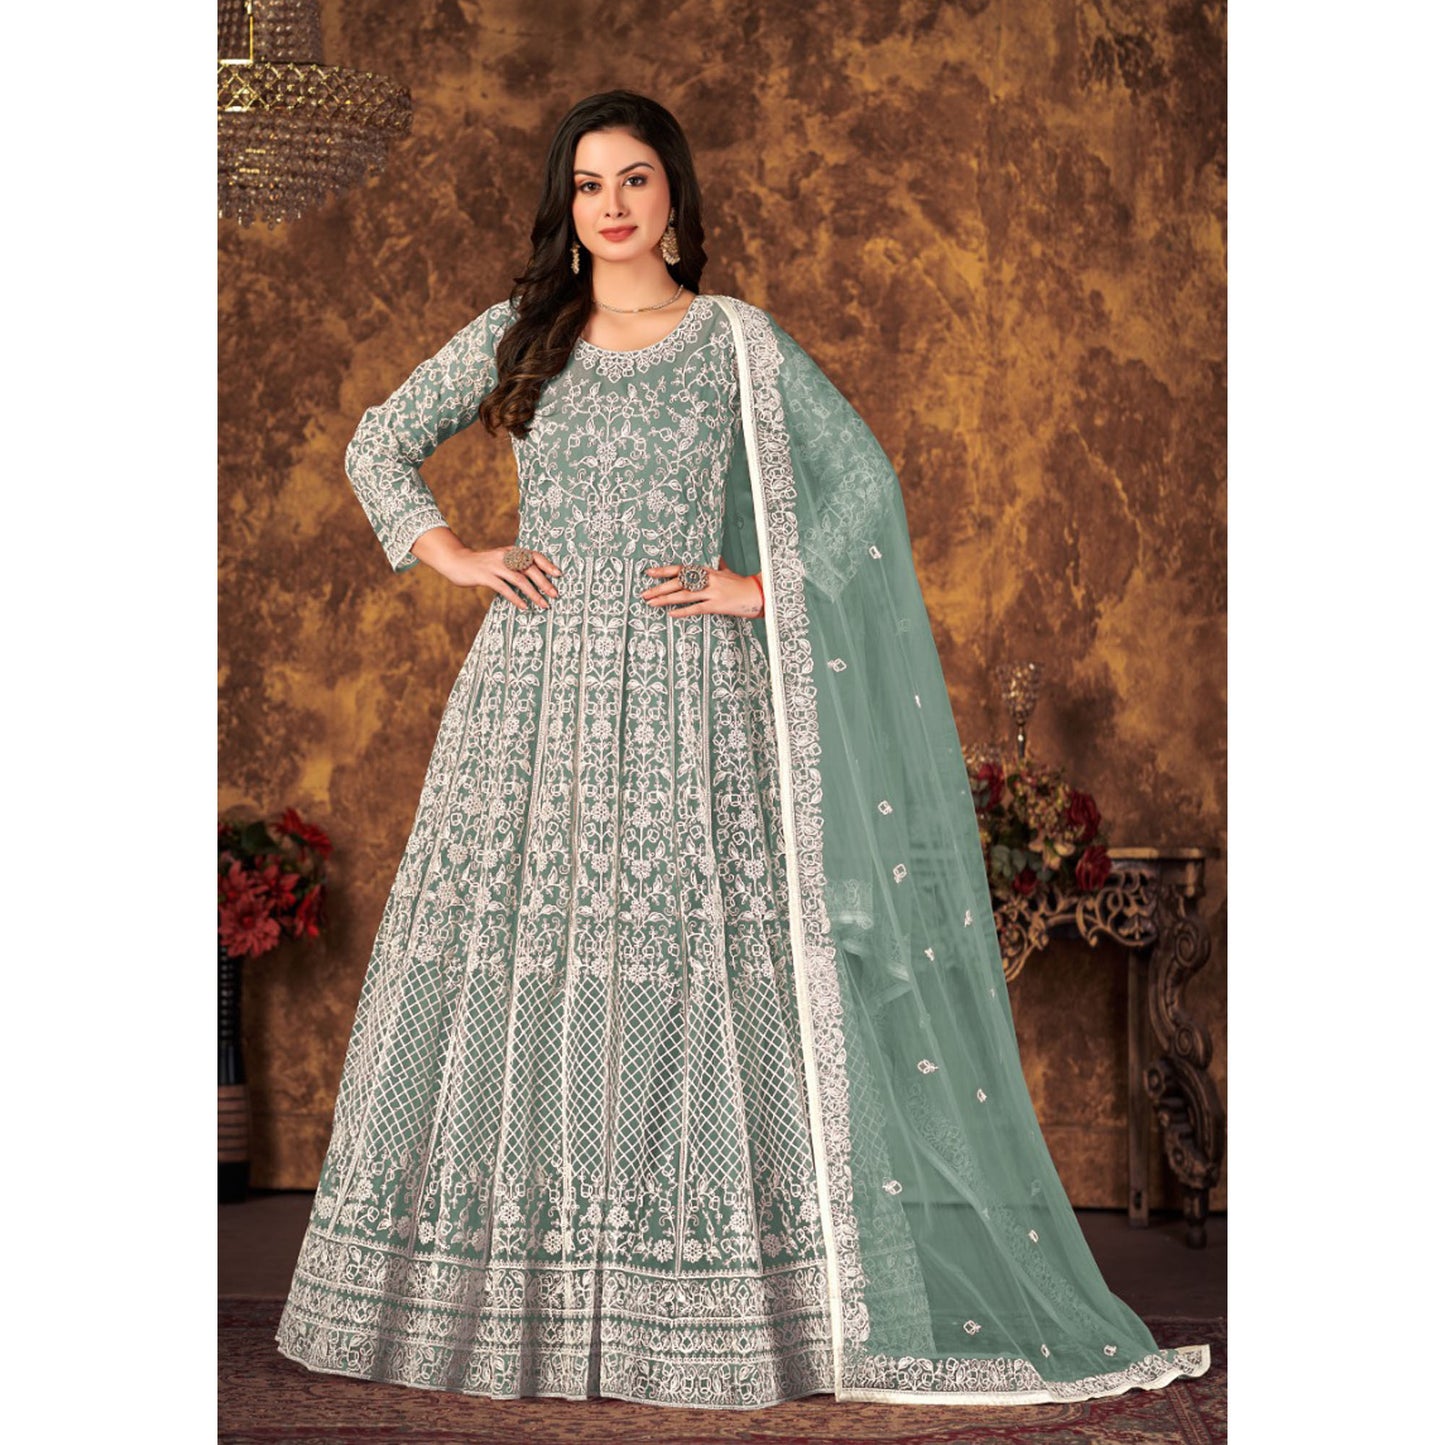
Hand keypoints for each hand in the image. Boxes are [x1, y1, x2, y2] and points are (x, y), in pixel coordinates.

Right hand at [412, 530, 561, 609]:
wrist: (458, 561)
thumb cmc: (483, 564)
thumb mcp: (501, 560)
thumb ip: (515, 566)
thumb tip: (535, 579)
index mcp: (511, 551)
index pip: (534, 556)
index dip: (547, 564)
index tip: (559, 574)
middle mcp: (505, 556)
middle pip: (530, 569)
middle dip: (545, 583)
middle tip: (555, 595)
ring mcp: (495, 566)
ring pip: (519, 580)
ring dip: (534, 593)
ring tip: (544, 604)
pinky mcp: (486, 576)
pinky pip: (504, 588)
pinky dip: (516, 598)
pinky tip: (524, 607)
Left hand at [641, 559, 762, 617]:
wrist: (758, 593)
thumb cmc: (742, 584)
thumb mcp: (728, 572)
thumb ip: (720, 566)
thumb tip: (718, 560)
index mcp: (708, 570)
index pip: (682, 569)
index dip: (664, 570)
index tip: (649, 572)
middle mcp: (708, 579)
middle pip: (679, 582)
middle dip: (659, 588)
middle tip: (644, 593)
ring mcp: (712, 592)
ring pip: (684, 595)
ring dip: (665, 599)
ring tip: (651, 603)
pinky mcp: (717, 605)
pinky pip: (696, 608)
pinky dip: (683, 611)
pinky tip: (671, 613)